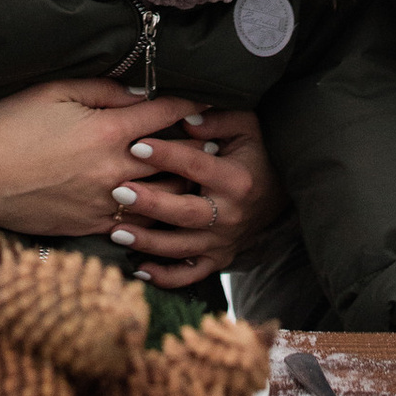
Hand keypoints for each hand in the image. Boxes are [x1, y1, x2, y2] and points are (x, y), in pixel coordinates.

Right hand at [0, 81, 277, 286]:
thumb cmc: (11, 126)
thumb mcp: (54, 91)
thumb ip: (103, 89)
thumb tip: (139, 92)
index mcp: (108, 132)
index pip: (166, 113)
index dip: (192, 102)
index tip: (210, 96)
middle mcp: (115, 170)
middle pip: (175, 158)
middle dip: (197, 146)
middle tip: (215, 137)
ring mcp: (105, 203)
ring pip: (164, 196)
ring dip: (182, 183)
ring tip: (196, 173)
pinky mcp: (92, 226)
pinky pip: (137, 224)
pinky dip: (154, 213)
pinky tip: (161, 205)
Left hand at [113, 105, 282, 290]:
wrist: (280, 192)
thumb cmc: (256, 151)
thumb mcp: (246, 126)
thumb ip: (218, 120)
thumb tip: (186, 118)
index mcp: (237, 180)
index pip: (196, 166)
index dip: (167, 155)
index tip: (136, 145)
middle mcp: (230, 215)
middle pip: (185, 214)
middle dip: (151, 204)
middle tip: (119, 192)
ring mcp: (224, 241)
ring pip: (181, 248)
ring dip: (148, 242)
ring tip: (116, 231)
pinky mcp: (219, 259)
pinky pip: (190, 275)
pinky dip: (165, 277)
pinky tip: (138, 269)